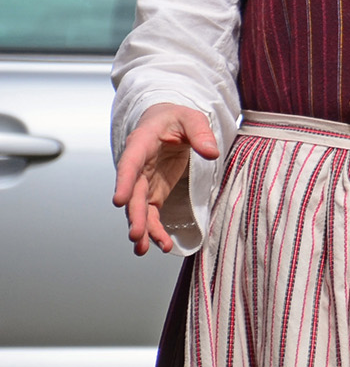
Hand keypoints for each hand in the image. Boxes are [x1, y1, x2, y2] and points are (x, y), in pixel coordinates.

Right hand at [111, 103, 218, 255]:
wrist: (167, 123)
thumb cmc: (175, 119)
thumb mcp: (191, 118)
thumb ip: (200, 132)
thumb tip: (211, 152)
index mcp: (141, 144)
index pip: (129, 164)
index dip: (123, 182)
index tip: (119, 201)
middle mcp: (138, 166)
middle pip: (133, 193)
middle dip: (134, 215)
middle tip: (136, 235)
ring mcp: (144, 182)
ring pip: (139, 208)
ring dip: (142, 228)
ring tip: (144, 248)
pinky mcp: (153, 192)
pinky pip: (150, 213)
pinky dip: (154, 229)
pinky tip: (159, 244)